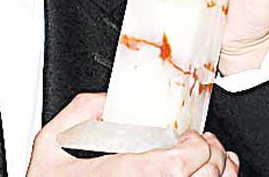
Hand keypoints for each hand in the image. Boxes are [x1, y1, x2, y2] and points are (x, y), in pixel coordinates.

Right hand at [27, 93, 238, 174]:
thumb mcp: (48, 145)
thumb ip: (77, 114)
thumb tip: (107, 99)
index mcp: (115, 176)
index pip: (171, 166)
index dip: (193, 149)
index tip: (192, 135)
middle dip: (212, 157)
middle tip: (207, 142)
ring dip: (220, 176)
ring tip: (217, 160)